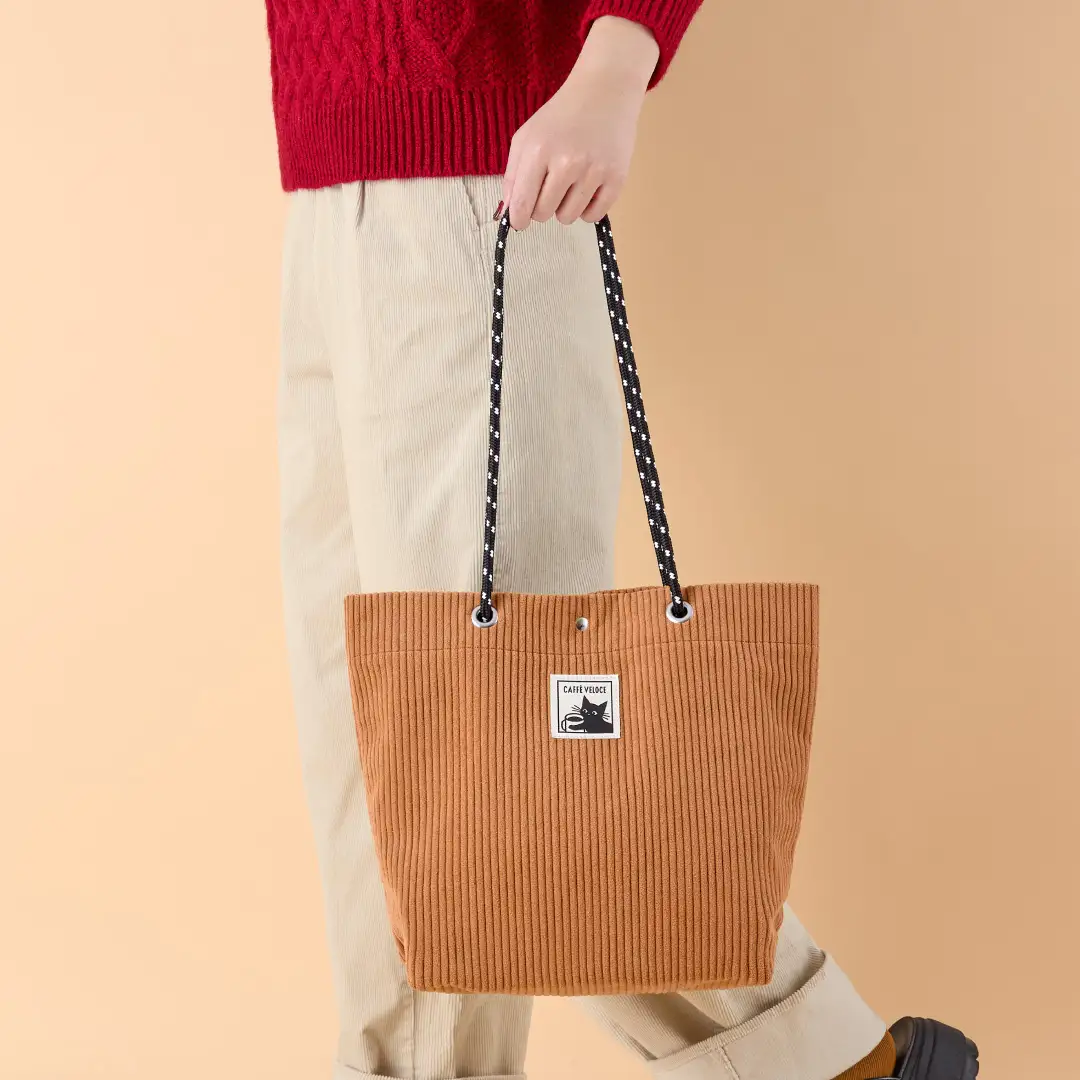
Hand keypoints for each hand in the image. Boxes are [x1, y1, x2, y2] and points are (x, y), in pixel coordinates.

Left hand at [500, 16, 659, 229]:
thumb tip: (510, 212)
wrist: (605, 91)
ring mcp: (594, 171)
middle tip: (550, 187)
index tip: (520, 220)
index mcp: (539, 151)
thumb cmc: (562, 116)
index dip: (518, 219)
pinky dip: (588, 209)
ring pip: (568, 218)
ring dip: (565, 208)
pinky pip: (594, 216)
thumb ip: (513, 175)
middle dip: (542, 207)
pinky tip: (587, 191)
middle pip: (544, 214)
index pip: (522, 205)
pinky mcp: (617, 178)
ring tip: (570, 185)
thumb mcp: (527, 136)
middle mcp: (567, 162)